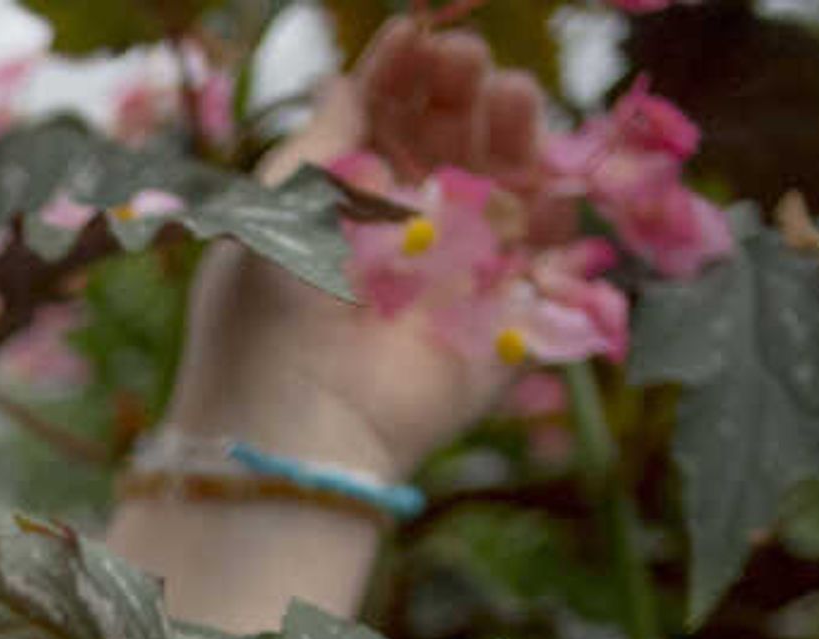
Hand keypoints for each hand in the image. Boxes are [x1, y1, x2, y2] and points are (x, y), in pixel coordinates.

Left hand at [156, 20, 554, 483]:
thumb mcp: (278, 207)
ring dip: (516, 130)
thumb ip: (323, 138)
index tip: (416, 35)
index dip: (404, 73)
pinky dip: (552, 211)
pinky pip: (545, 252)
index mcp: (339, 200)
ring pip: (507, 180)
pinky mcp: (502, 315)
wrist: (297, 421)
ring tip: (510, 96)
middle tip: (466, 65)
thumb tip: (348, 78)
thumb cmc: (266, 314)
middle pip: (453, 137)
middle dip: (465, 90)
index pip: (386, 118)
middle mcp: (400, 230)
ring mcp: (457, 269)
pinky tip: (538, 182)